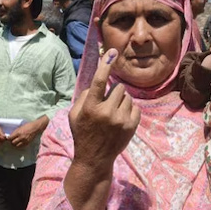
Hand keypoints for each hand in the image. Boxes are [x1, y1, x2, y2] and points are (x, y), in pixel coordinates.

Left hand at [9, 121, 41, 147]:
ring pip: (16, 145)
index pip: (10, 138)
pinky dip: (19, 145)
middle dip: (11, 142)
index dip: (8, 139)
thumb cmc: (27, 126)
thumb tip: (11, 136)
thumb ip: (15, 132)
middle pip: (13, 143)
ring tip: (15, 142)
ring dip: (15, 144)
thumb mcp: (20, 127)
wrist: (35, 127)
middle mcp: (21, 137)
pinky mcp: (27, 143)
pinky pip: (21, 146)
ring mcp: (24, 140)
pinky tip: (19, 143)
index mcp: (18, 132)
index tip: (9, 138)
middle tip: (12, 140)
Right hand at [69, 48, 140, 165]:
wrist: (94, 158)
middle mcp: (107, 113)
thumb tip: (100, 80)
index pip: (99, 81)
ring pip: (127, 97)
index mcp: (90, 108)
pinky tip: (120, 119)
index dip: (106, 64)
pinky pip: (135, 106)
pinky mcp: (131, 126)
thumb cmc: (83, 132)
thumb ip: (85, 95)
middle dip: (113, 93)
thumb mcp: (75, 114)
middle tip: (106, 105)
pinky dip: (129, 110)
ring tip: (112, 114)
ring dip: (121, 101)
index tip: (112, 51)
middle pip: (118, 88)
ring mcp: (121, 120)